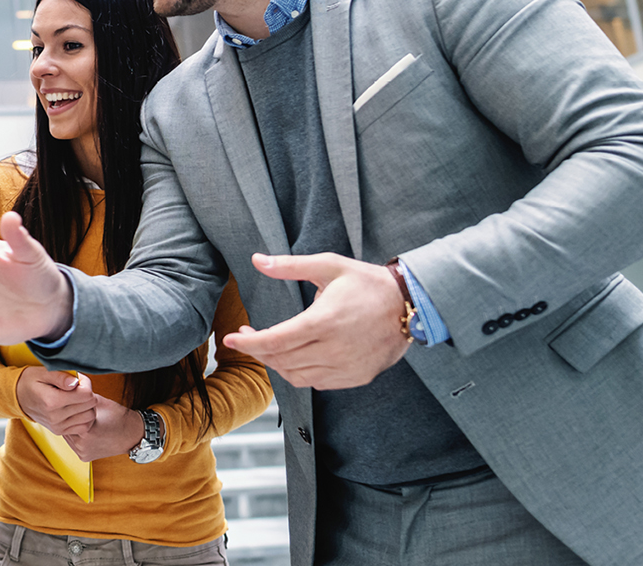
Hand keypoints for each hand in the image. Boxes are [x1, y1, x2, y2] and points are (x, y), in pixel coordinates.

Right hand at [14, 367, 98, 436]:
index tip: (77, 379)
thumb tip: (76, 383)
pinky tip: (76, 409)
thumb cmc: (31, 381)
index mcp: (52, 401)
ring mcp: (57, 426)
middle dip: (87, 393)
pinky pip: (84, 427)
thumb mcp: (42, 372)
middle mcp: (55, 416)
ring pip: (90, 416)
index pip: (86, 394)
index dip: (85, 383)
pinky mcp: (59, 431)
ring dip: (87, 405)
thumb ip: (60, 376)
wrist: (17, 397)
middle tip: (76, 387)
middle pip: (90, 405)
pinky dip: (84, 417)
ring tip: (76, 398)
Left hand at [62, 400, 138, 460]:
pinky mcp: (84, 457)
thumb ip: (80, 397)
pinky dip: (76, 437)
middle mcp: (83, 445)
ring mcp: (83, 452)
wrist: (132, 434)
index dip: (68, 409)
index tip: (69, 404)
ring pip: (67, 436)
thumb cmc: (118, 416)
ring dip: (70, 428)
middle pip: (64, 427)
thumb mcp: (98, 402)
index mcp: (86, 431)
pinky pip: (73, 444)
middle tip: (73, 412)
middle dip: (68, 419)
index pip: (65, 416)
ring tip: (80, 421)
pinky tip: (84, 431)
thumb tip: (67, 389)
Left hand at [222, 253, 411, 388]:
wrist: (411, 305)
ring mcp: (347, 367)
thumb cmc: (369, 284)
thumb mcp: (330, 266)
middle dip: (258, 351)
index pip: (275, 341)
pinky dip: (300, 373)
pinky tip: (296, 358)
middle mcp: (335, 349)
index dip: (249, 343)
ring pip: (297, 376)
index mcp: (324, 322)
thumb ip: (291, 266)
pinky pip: (317, 383)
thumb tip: (258, 260)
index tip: (231, 338)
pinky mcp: (356, 377)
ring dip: (277, 364)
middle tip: (248, 336)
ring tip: (270, 347)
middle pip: (281, 360)